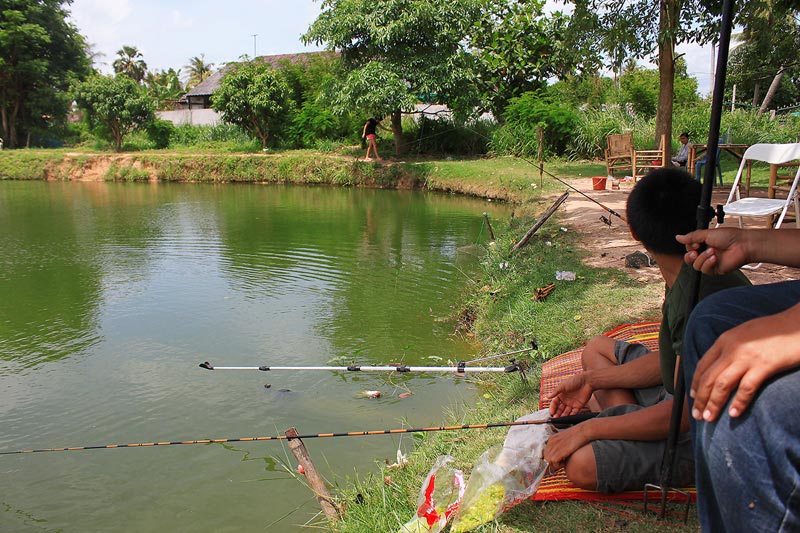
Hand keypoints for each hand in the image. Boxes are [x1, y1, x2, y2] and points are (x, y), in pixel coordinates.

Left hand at [543, 423, 591, 470]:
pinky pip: (554, 461)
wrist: (583, 431)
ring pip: (548, 460)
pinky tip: (565, 461)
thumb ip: (560, 445)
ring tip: (564, 461)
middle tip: (561, 462)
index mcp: (552, 439)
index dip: (551, 458)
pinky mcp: (559, 450)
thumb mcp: (565, 439)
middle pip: (546, 457)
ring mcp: (555, 446)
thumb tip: (559, 455)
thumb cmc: (577, 436)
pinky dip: (559, 464)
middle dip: (552, 462)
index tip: (558, 460)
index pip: (546, 452)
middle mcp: (551, 442)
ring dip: (555, 464)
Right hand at [547, 373, 591, 416]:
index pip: (555, 403)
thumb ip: (555, 392)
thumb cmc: (574, 381)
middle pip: (560, 409)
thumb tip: (547, 397)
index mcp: (561, 395)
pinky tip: (568, 418)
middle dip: (557, 413)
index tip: (551, 412)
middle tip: (555, 418)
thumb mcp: (563, 385)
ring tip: (560, 420)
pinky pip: (575, 412)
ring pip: (566, 412)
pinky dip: (572, 415)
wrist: (587, 381)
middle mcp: (566, 400)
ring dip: (563, 416)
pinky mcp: (579, 406)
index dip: (553, 408)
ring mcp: (572, 403)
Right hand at [676, 228, 749, 274]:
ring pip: (696, 265)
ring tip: (712, 251)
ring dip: (703, 258)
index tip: (695, 243)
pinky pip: (704, 270)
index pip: (689, 248)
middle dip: (690, 255)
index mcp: (704, 243)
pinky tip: (715, 258)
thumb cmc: (730, 237)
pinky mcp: (715, 270)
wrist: (743, 245)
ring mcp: (710, 262)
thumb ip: (692, 236)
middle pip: (689, 259)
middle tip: (695, 251)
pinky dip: (708, 263)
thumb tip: (678, 237)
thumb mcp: (707, 233)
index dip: (689, 247)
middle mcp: (706, 253)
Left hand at [691, 304, 799, 421]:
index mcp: (725, 339)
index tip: (693, 397)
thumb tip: (719, 365)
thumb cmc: (775, 330)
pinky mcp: (764, 365)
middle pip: (709, 377)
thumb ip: (730, 347)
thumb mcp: (744, 334)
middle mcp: (732, 348)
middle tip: (697, 415)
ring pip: (722, 384)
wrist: (799, 324)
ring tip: (708, 418)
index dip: (695, 383)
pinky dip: (738, 402)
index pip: (703, 365)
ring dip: (713, 403)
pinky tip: (733, 414)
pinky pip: (746, 388)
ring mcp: (747, 357)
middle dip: (701, 398)